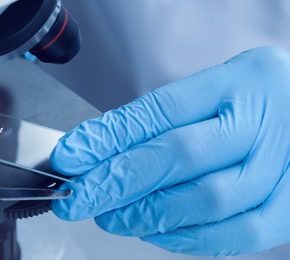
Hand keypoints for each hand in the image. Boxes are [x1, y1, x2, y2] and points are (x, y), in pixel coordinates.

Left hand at [50, 47, 289, 255]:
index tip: (71, 157)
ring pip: (206, 199)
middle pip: (179, 155)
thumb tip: (99, 152)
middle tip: (79, 197)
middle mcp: (263, 120)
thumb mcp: (209, 93)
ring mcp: (281, 166)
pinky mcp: (288, 206)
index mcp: (237, 81)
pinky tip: (154, 232)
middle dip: (117, 181)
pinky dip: (186, 238)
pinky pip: (235, 234)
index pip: (160, 111)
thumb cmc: (248, 101)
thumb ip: (161, 122)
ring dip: (147, 214)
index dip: (109, 137)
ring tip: (111, 217)